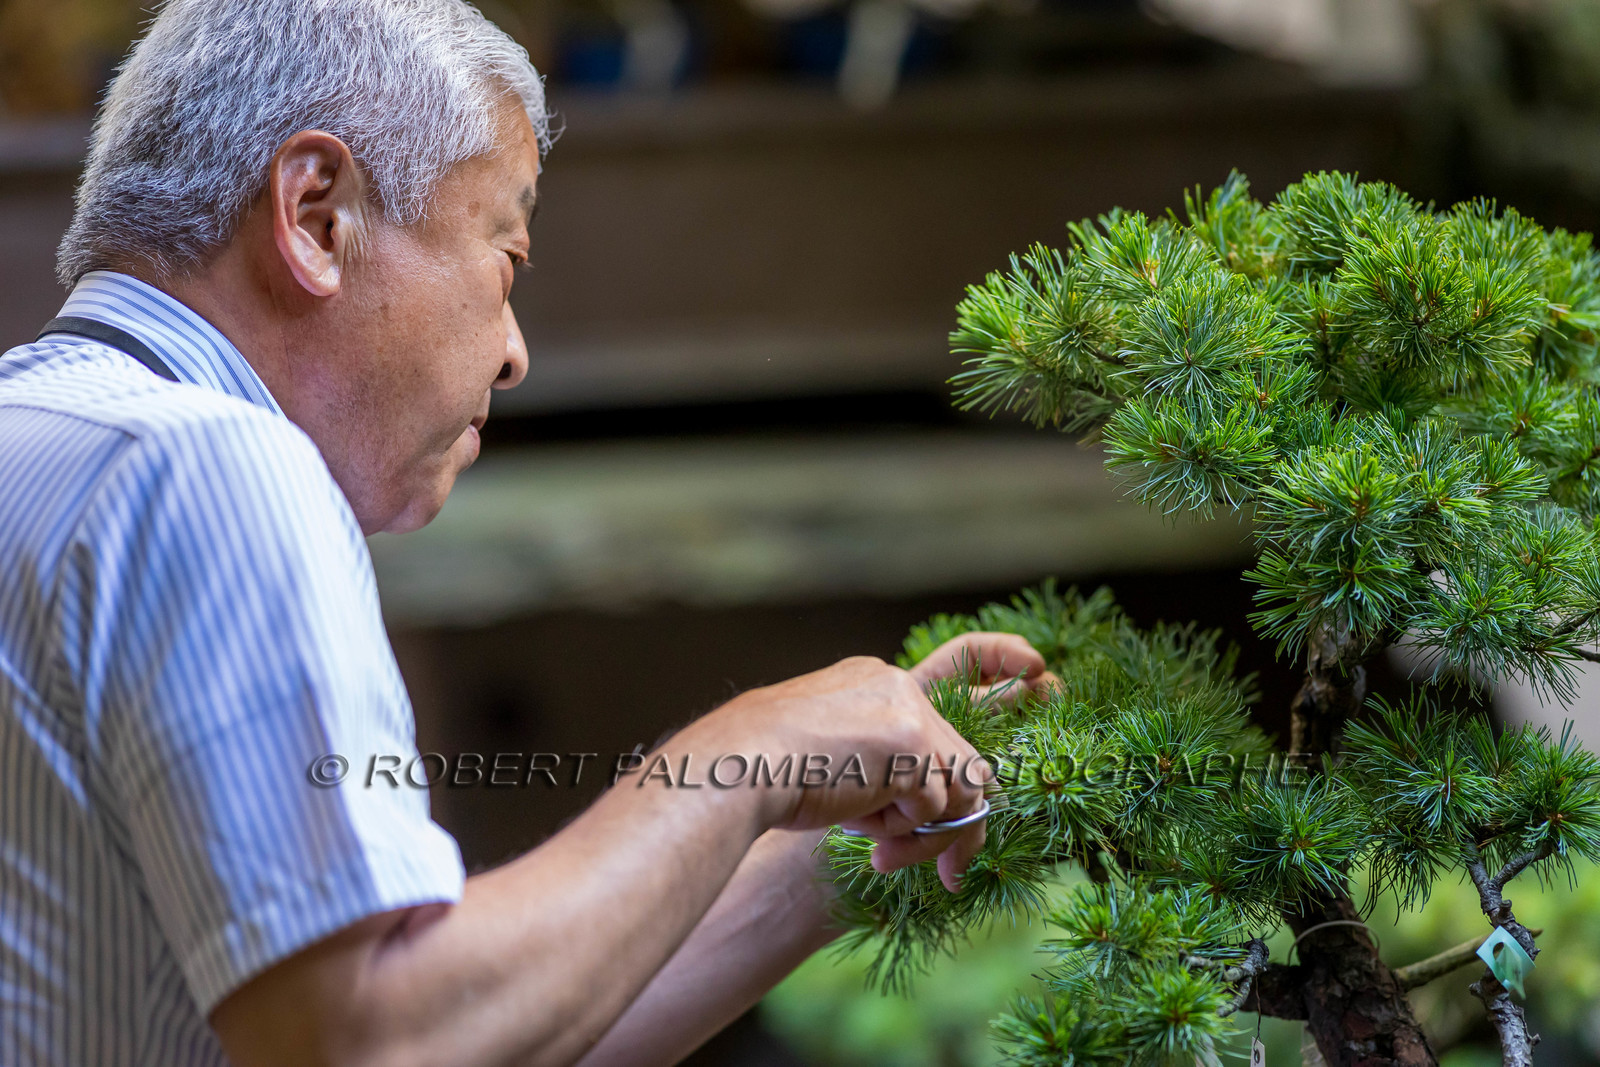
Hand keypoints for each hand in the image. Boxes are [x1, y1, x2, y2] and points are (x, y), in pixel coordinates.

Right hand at [684, 634, 1049, 891]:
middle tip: (953, 874)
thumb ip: (874, 768)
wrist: (736, 766)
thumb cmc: (761, 774)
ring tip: (883, 855)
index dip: (986, 704)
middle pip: (961, 756)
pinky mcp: (910, 742)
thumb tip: (922, 811)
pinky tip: (866, 835)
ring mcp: (906, 711)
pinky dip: (909, 832)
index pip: (941, 699)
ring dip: (928, 833)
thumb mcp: (828, 761)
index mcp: (870, 682)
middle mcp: (895, 686)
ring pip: (957, 785)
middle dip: (959, 817)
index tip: (1037, 678)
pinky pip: (935, 804)